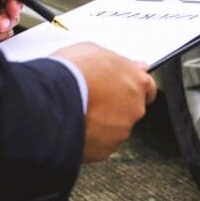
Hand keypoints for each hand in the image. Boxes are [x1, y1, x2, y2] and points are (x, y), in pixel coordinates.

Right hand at [53, 42, 156, 162]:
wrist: (52, 100)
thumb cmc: (71, 71)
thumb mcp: (94, 51)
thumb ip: (117, 61)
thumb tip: (129, 64)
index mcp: (136, 81)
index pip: (148, 87)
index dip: (133, 88)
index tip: (125, 89)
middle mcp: (135, 107)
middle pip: (131, 109)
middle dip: (115, 105)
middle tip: (94, 99)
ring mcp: (121, 130)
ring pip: (114, 128)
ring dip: (102, 122)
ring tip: (79, 112)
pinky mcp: (106, 149)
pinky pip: (100, 144)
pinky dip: (90, 138)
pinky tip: (75, 126)